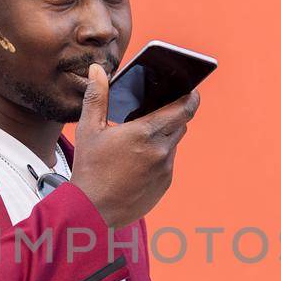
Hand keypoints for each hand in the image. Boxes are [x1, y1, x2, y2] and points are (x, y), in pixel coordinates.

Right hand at [71, 63, 200, 230]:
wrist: (92, 211)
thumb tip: (97, 70)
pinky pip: (167, 164)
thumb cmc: (89, 168)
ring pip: (173, 144)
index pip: (184, 108)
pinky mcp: (164, 185)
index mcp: (145, 132)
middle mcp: (160, 150)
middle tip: (158, 111)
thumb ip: (97, 96)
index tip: (191, 90)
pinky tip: (137, 162)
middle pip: (181, 124)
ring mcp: (165, 170)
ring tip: (140, 139)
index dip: (191, 97)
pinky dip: (158, 158)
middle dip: (173, 116)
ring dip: (163, 138)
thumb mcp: (88, 129)